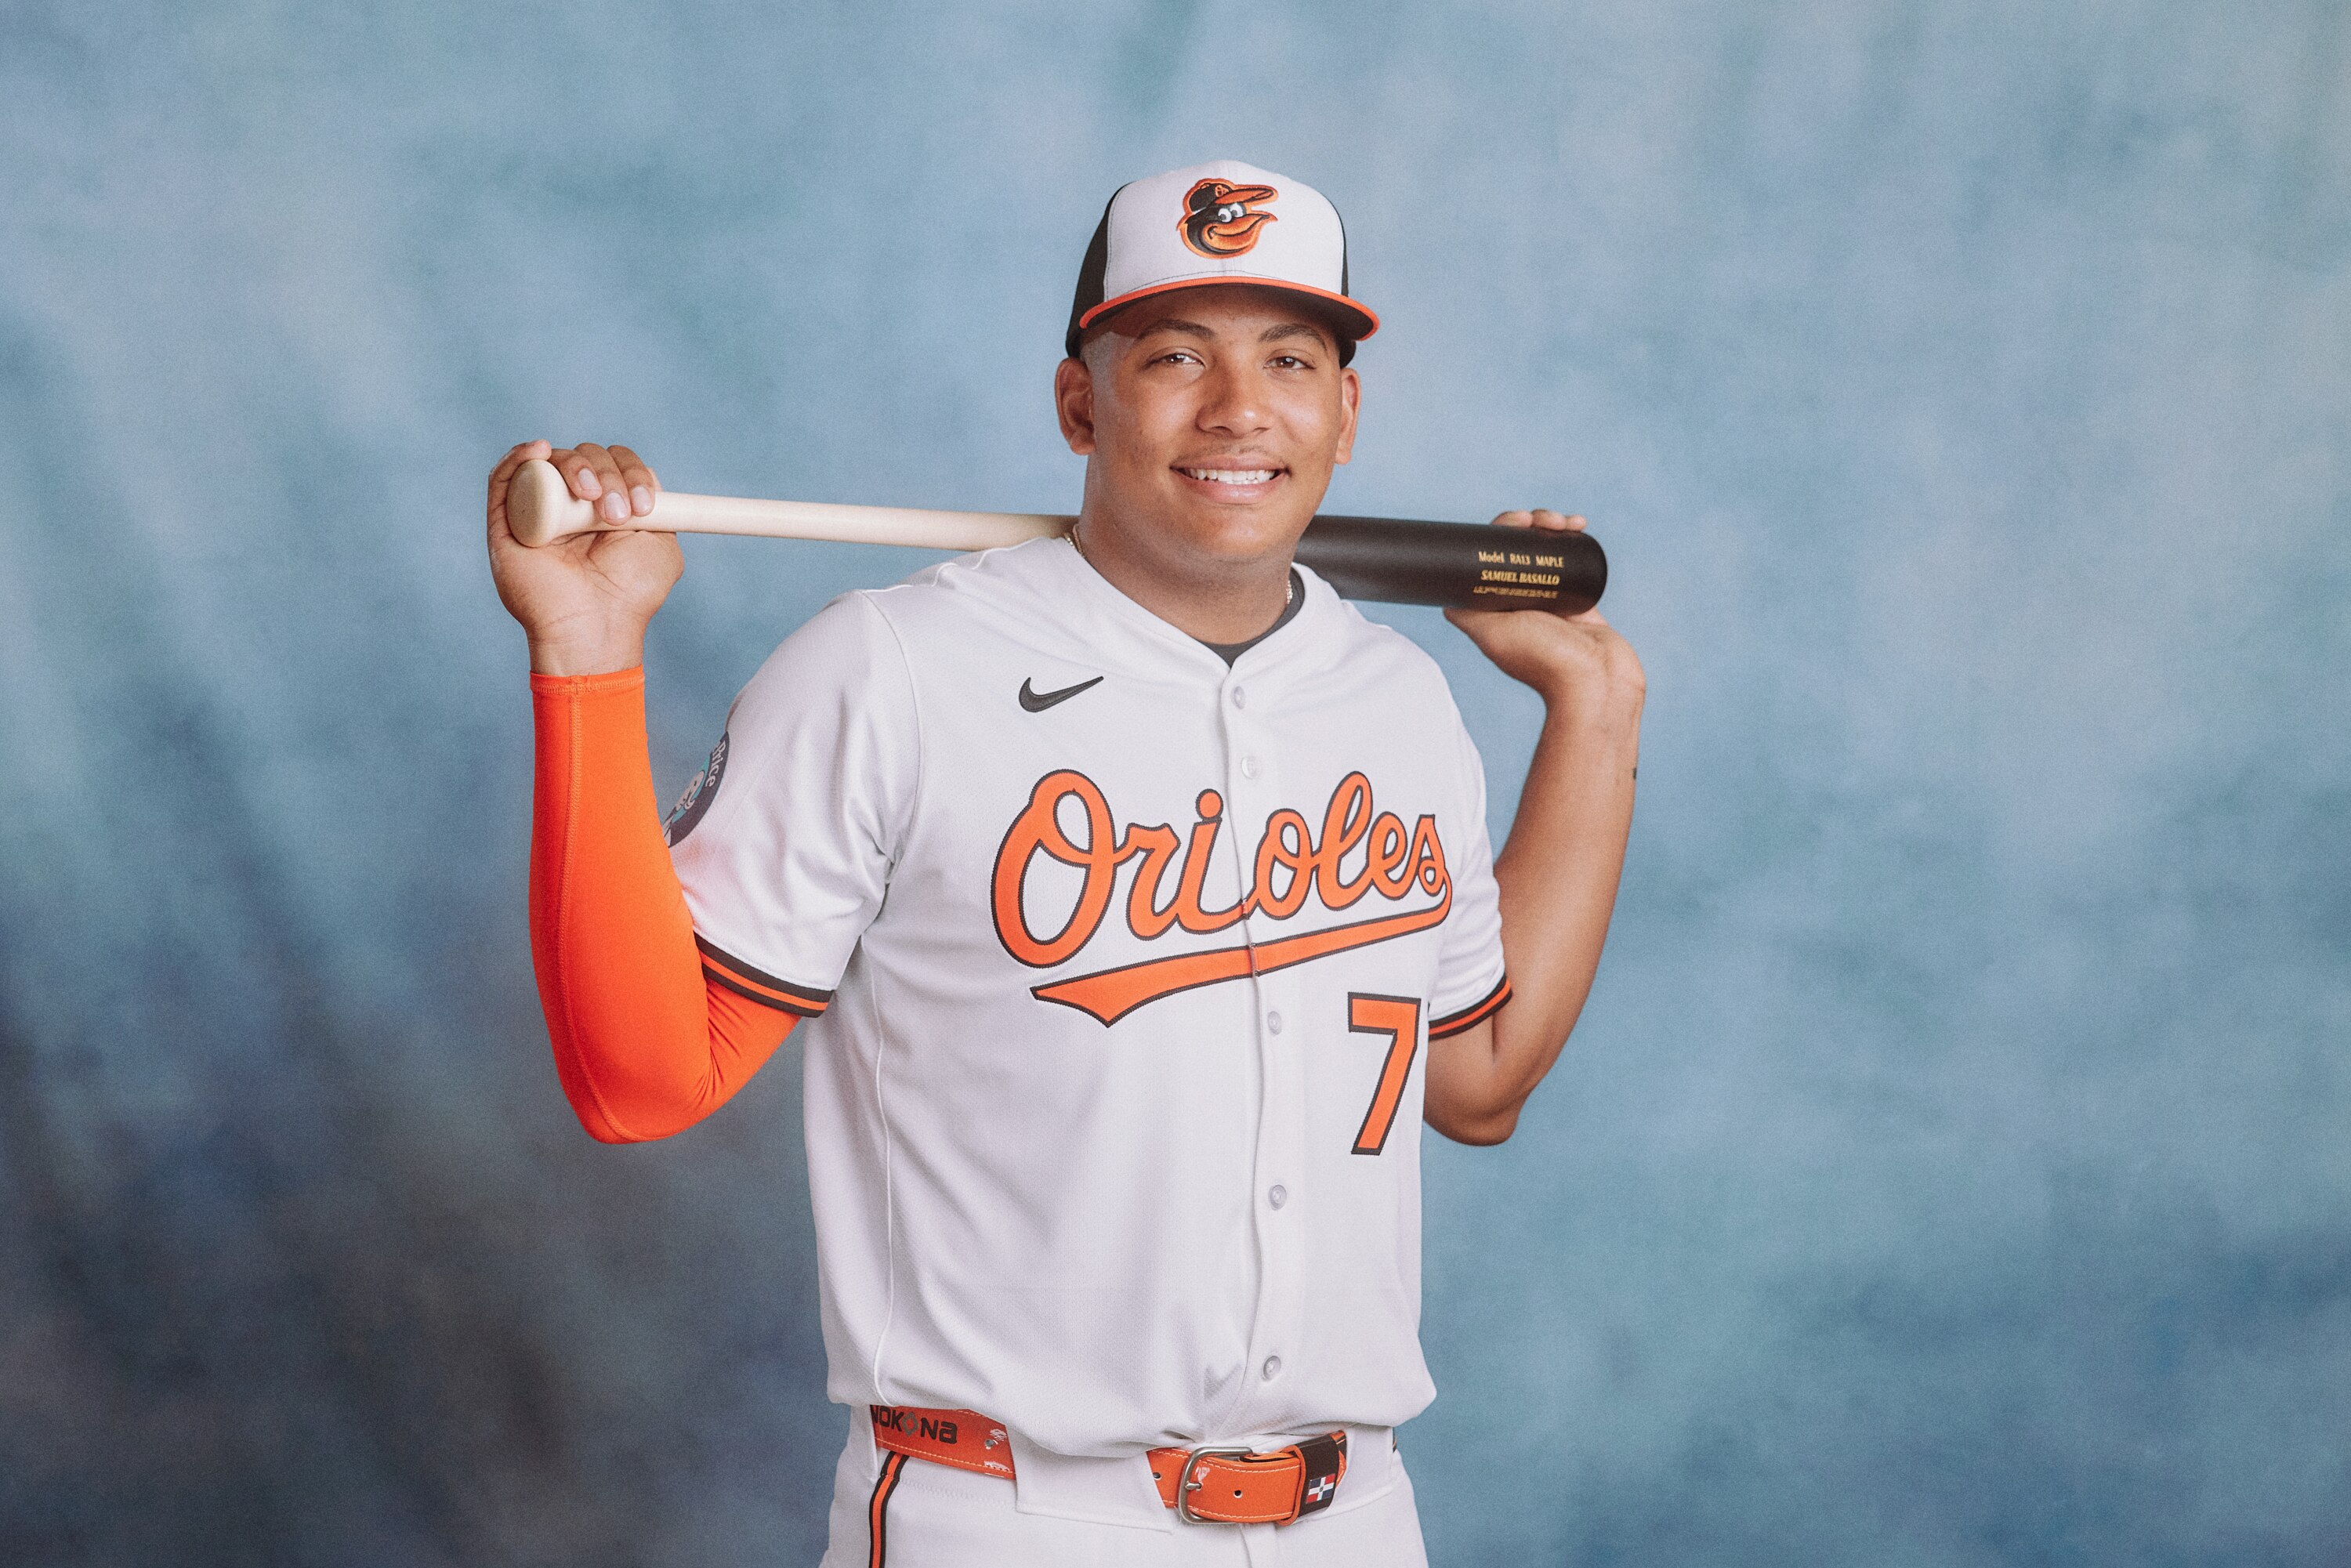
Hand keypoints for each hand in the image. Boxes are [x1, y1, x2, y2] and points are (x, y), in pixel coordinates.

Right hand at [486, 440, 682, 674]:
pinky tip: (540, 450)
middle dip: (607, 474)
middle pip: (585, 458)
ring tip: (590, 497)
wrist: (594, 627)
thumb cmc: (630, 595)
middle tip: (616, 514)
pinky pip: (502, 478)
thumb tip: (648, 479)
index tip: (645, 505)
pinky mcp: (505, 523)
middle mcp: (571, 505)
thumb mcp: (662, 546)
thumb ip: (661, 508)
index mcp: (606, 507)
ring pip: (550, 463)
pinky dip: (519, 455)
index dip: (631, 472)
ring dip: (576, 466)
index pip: (616, 464)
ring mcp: (537, 511)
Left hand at [1444, 509, 1644, 716]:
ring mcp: (1551, 598)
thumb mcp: (1493, 634)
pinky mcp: (1579, 598)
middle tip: (1538, 518)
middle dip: (1528, 524)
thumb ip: (1467, 613)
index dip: (1499, 533)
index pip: (1491, 558)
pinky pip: (1575, 559)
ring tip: (1565, 522)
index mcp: (1498, 608)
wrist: (1595, 683)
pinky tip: (1578, 525)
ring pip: (1546, 550)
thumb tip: (1444, 597)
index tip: (1514, 520)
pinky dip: (1575, 539)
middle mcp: (1521, 602)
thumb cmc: (1544, 661)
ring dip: (1551, 526)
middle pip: (1519, 549)